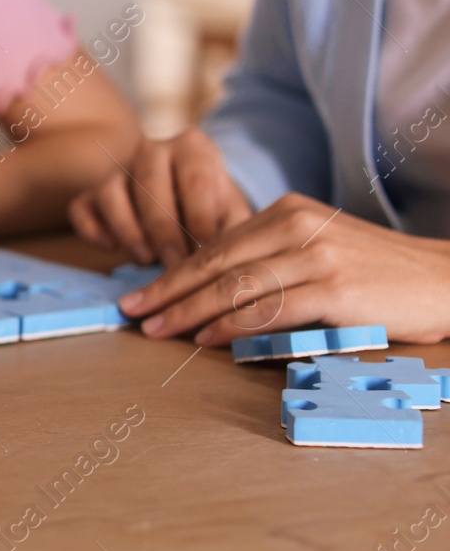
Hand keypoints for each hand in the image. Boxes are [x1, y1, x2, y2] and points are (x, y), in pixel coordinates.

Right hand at [69, 128, 251, 267]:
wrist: (176, 191)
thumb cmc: (210, 207)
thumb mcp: (232, 212)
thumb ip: (235, 231)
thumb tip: (232, 262)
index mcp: (192, 146)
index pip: (195, 180)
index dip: (201, 220)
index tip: (208, 254)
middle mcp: (151, 149)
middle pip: (150, 186)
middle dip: (165, 232)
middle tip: (176, 266)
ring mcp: (117, 170)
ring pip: (111, 193)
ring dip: (128, 230)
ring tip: (146, 259)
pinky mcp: (90, 193)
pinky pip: (80, 209)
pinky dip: (92, 229)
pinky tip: (111, 249)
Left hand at [118, 193, 449, 344]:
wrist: (448, 281)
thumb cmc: (378, 276)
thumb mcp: (318, 251)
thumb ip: (270, 260)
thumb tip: (211, 291)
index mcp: (287, 212)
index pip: (214, 246)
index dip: (172, 273)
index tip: (140, 296)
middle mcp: (296, 226)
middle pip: (214, 263)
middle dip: (167, 291)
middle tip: (131, 314)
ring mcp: (315, 256)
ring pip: (234, 285)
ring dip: (188, 311)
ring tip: (157, 330)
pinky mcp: (334, 289)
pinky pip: (269, 308)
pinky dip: (232, 324)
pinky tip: (206, 338)